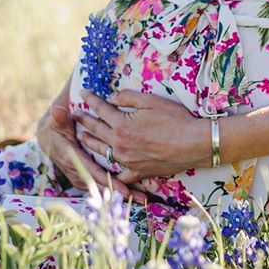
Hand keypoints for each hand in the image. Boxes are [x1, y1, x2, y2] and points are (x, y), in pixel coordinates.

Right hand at [36, 102, 148, 204]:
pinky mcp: (84, 176)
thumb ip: (59, 117)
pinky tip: (129, 193)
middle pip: (97, 185)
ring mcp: (79, 175)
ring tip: (137, 198)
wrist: (48, 138)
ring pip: (99, 188)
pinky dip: (112, 190)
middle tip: (136, 197)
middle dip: (116, 192)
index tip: (123, 189)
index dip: (106, 181)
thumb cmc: (55, 126)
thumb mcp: (56, 121)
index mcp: (70, 156)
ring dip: (116, 193)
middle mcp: (75, 170)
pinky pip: (98, 185)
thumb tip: (57, 111)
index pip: (90, 171)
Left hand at [74, 90, 209, 183]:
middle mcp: (120, 144)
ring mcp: (128, 160)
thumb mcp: (150, 101)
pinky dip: (112, 173)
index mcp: (122, 125)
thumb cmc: (174, 119)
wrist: (193, 144)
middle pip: (97, 130)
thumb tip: (113, 97)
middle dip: (84, 121)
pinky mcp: (138, 172)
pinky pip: (120, 175)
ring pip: (102, 152)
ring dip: (91, 143)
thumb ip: (128, 97)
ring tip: (83, 138)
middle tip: (75, 115)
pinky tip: (106, 170)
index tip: (82, 94)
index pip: (101, 109)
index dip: (91, 100)